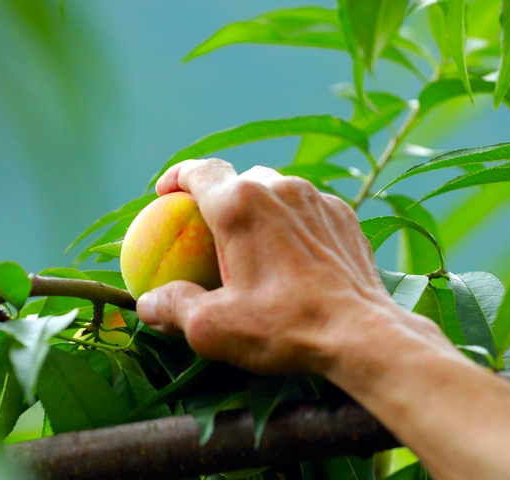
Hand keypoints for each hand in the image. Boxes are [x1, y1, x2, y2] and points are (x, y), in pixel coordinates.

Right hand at [136, 158, 450, 375]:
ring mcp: (318, 200)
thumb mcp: (213, 327)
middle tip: (212, 230)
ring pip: (278, 191)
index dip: (177, 176)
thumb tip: (147, 303)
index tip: (165, 193)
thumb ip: (173, 307)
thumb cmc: (283, 327)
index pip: (200, 171)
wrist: (362, 334)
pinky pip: (309, 210)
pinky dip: (293, 224)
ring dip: (260, 209)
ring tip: (255, 245)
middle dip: (221, 198)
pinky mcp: (345, 217)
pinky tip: (294, 257)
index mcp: (241, 203)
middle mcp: (280, 188)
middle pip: (240, 179)